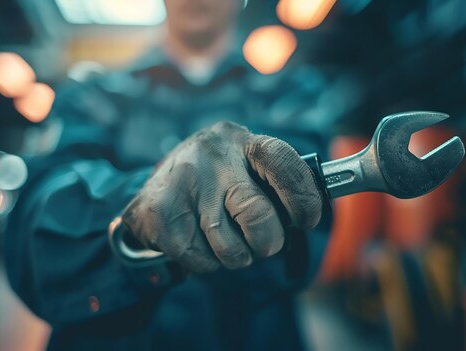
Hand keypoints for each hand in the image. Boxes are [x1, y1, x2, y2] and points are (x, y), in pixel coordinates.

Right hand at [121, 122, 322, 271]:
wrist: (155, 188)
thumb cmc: (220, 182)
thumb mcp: (248, 168)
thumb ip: (277, 184)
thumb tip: (311, 214)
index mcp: (244, 141)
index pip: (284, 164)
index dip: (303, 199)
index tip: (306, 220)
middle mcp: (213, 155)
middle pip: (257, 216)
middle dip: (268, 242)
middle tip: (264, 244)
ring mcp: (183, 182)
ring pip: (230, 248)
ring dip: (238, 256)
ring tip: (227, 241)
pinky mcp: (160, 211)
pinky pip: (202, 259)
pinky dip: (207, 262)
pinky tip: (198, 241)